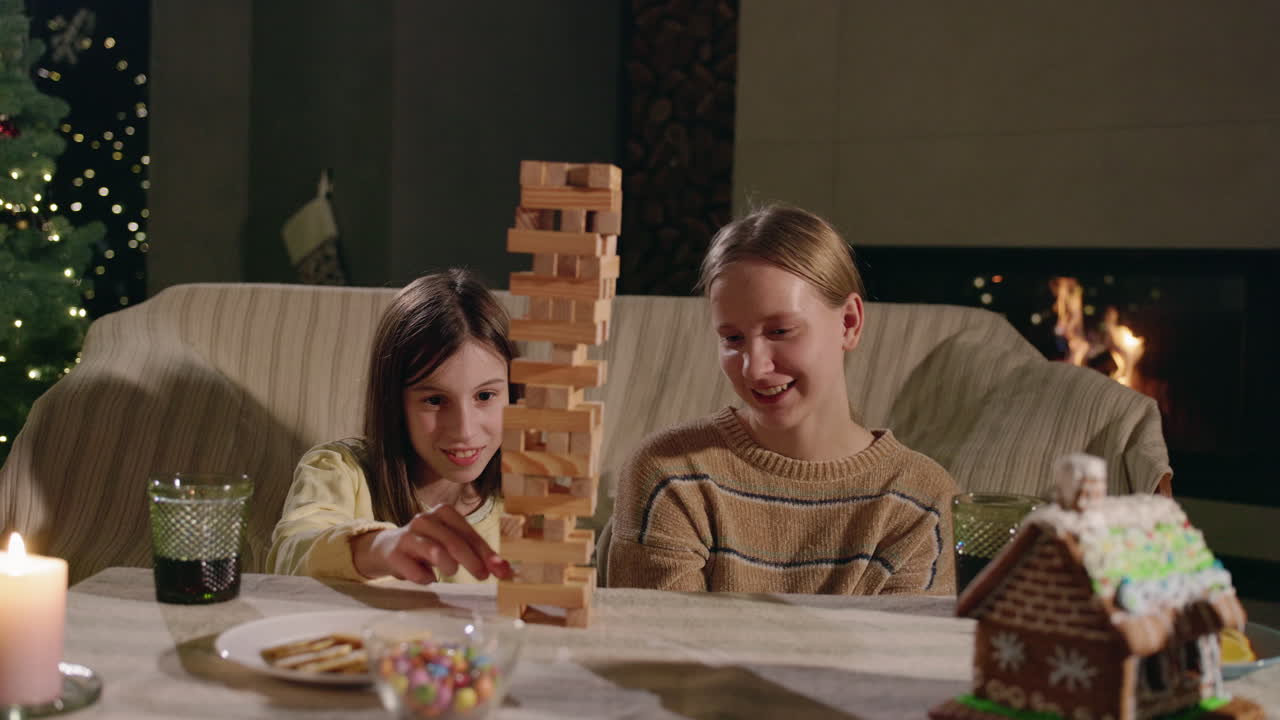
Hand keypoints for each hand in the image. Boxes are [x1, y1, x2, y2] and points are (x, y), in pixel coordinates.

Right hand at [352, 505, 512, 583]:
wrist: (387, 549)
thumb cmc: (428, 546)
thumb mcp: (452, 544)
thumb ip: (477, 554)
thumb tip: (506, 570)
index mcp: (443, 513)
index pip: (469, 533)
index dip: (486, 552)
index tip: (501, 570)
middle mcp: (425, 520)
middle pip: (454, 541)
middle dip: (472, 561)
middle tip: (483, 576)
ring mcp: (407, 535)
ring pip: (435, 551)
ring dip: (448, 566)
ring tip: (450, 571)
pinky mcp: (394, 554)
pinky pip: (416, 571)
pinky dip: (426, 578)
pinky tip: (427, 577)